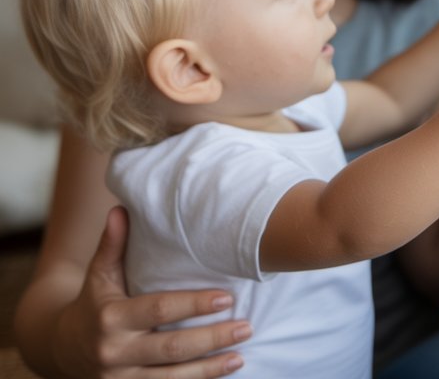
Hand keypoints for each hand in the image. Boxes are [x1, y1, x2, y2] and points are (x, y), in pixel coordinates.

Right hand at [53, 207, 249, 376]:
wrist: (61, 349)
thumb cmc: (93, 303)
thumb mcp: (99, 275)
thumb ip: (112, 245)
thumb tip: (121, 208)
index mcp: (111, 317)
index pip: (159, 310)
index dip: (193, 304)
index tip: (227, 297)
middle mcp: (114, 352)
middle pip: (171, 348)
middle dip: (211, 338)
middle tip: (246, 326)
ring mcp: (119, 378)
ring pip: (171, 377)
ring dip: (210, 367)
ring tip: (241, 355)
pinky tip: (224, 372)